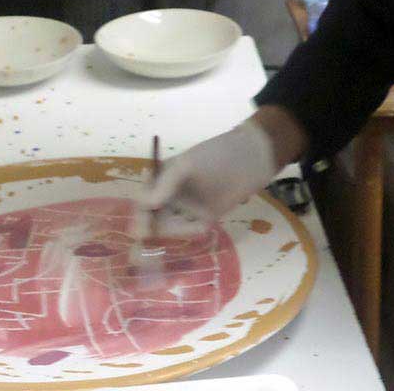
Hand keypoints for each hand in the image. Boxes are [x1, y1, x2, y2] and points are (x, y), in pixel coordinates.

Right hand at [145, 118, 279, 222]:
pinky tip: (206, 223)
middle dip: (153, 228)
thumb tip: (145, 203)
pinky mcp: (204, 216)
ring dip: (177, 229)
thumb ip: (165, 184)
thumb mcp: (186, 164)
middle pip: (154, 217)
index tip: (140, 230)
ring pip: (171, 226)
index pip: (144, 199)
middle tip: (156, 237)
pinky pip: (190, 229)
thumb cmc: (216, 155)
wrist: (253, 158)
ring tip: (197, 221)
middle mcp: (171, 193)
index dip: (140, 215)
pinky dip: (193, 230)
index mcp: (161, 177)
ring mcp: (187, 206)